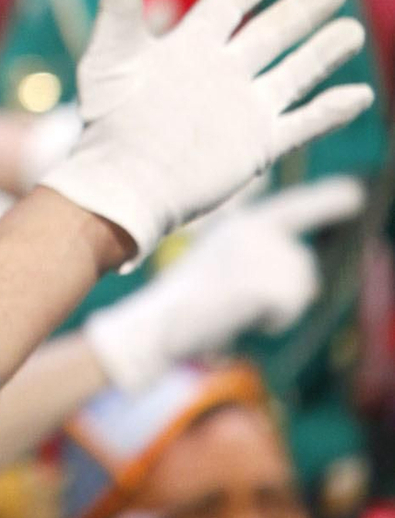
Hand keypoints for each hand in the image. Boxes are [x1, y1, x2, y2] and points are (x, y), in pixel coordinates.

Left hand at [43, 0, 371, 263]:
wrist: (122, 185)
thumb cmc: (110, 123)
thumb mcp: (111, 60)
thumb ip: (120, 10)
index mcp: (190, 47)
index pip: (231, 1)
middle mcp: (222, 72)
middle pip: (273, 31)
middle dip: (304, 9)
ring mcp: (243, 109)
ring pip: (295, 72)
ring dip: (324, 52)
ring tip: (352, 31)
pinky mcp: (257, 145)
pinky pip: (303, 123)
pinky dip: (331, 111)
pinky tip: (359, 95)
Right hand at [84, 174, 366, 392]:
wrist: (161, 322)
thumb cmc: (184, 303)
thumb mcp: (221, 267)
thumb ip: (258, 259)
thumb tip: (300, 277)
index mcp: (241, 223)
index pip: (293, 208)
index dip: (327, 200)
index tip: (355, 195)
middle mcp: (257, 229)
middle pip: (301, 266)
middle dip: (284, 292)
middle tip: (237, 301)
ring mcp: (264, 254)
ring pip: (301, 288)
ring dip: (276, 308)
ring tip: (234, 307)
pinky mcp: (269, 281)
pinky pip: (289, 309)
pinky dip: (270, 322)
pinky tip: (239, 316)